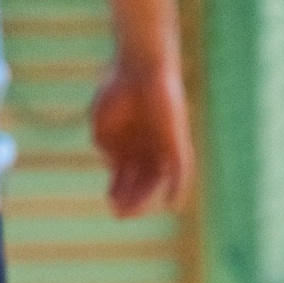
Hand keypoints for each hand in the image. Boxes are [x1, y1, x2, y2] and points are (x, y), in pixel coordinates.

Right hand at [90, 58, 194, 217]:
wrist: (137, 68)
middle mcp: (146, 150)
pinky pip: (181, 168)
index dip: (118, 192)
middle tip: (120, 214)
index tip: (112, 204)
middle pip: (140, 182)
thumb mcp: (102, 124)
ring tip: (135, 210)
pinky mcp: (177, 141)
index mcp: (128, 147)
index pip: (124, 177)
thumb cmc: (116, 91)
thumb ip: (104, 145)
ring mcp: (162, 146)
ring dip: (146, 196)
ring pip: (157, 179)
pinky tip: (173, 203)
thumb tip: (111, 164)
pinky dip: (178, 186)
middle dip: (130, 199)